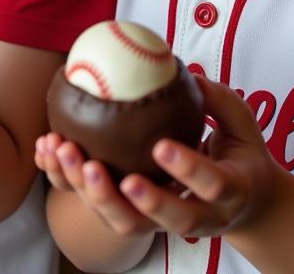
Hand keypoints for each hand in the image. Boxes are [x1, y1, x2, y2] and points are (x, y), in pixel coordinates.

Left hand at [38, 77, 279, 240]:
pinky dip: (70, 182)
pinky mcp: (137, 216)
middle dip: (127, 196)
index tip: (159, 145)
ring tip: (64, 152)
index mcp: (230, 192)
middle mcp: (199, 216)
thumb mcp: (242, 127)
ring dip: (90, 192)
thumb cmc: (241, 156)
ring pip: (126, 222)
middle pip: (165, 220)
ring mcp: (165, 223)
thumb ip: (218, 100)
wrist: (244, 205)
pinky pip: (100, 208)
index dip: (185, 168)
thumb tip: (184, 70)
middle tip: (96, 167)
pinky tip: (49, 151)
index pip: (211, 184)